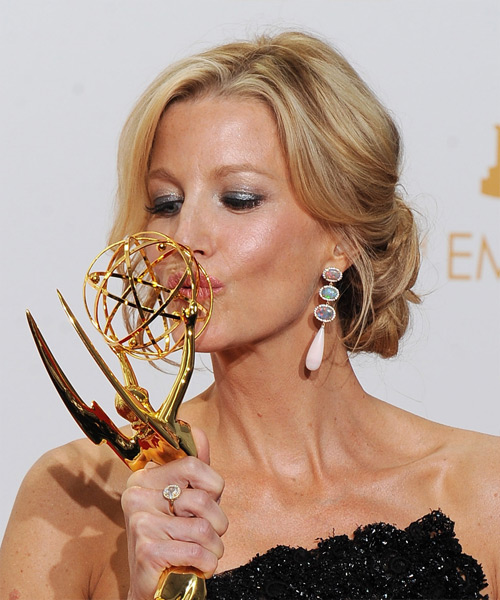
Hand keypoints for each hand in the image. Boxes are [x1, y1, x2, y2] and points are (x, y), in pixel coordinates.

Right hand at [122, 427, 226, 599]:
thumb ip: (194, 468)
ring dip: (214, 547)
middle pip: (202, 498)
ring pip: (204, 528)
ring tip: (202, 552)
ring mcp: (140, 522)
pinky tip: (196, 566)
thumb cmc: (174, 540)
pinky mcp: (147, 550)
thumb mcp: (186, 500)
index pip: (193, 464)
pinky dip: (207, 563)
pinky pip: (198, 551)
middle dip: (217, 522)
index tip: (207, 500)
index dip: (212, 486)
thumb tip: (197, 431)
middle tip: (206, 535)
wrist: (152, 588)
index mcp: (145, 478)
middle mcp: (137, 495)